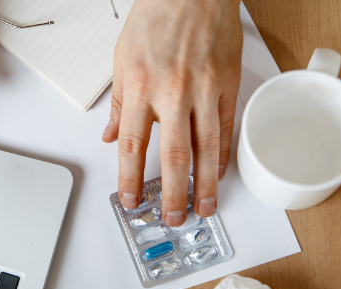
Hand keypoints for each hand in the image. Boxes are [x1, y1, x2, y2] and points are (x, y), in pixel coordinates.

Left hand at [103, 0, 241, 224]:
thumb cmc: (155, 18)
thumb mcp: (122, 59)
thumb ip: (120, 102)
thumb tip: (113, 136)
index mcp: (140, 87)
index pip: (134, 146)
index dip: (131, 179)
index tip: (132, 200)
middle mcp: (172, 92)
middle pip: (173, 156)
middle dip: (172, 194)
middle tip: (172, 217)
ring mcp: (203, 89)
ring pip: (205, 149)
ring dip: (204, 185)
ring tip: (202, 208)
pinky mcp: (227, 83)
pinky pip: (226, 127)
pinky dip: (222, 154)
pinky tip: (217, 173)